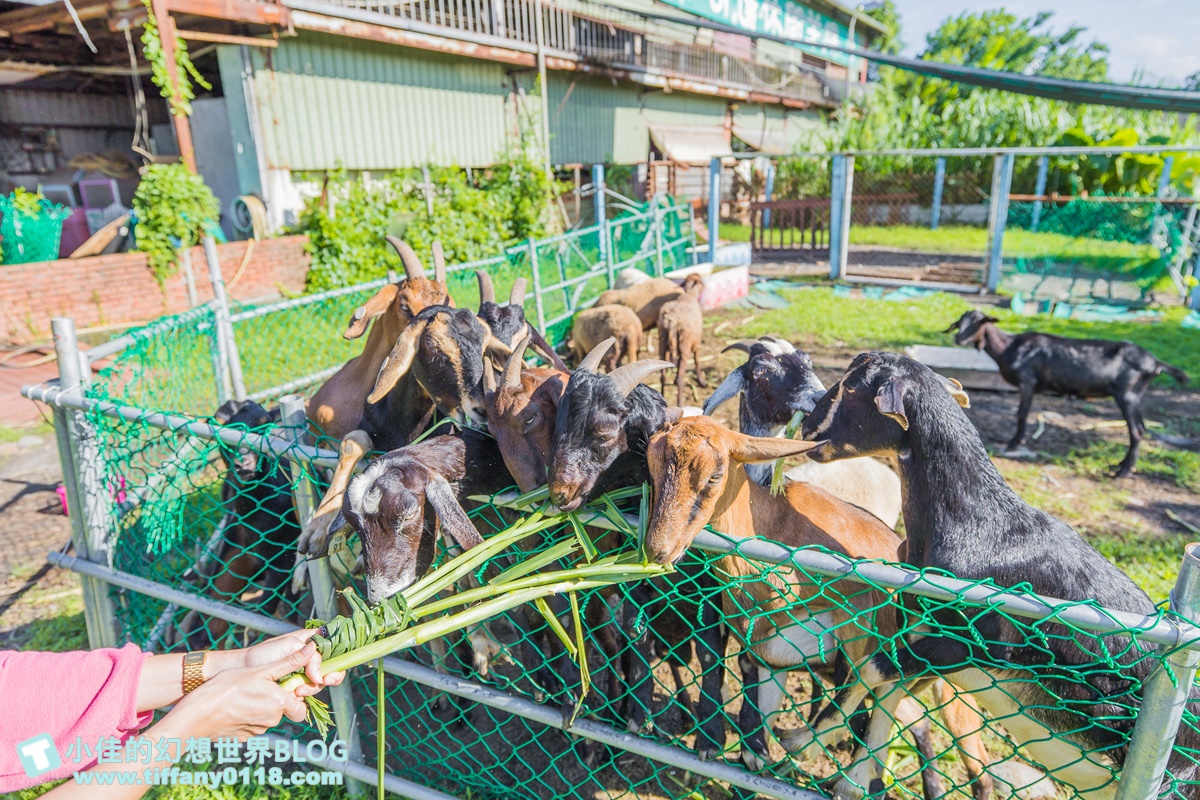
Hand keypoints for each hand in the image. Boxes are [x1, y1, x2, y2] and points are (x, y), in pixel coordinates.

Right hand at [159, 645, 318, 740]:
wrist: (197, 715)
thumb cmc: (227, 688)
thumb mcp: (259, 670)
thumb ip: (288, 663)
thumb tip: (312, 650)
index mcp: (279, 703)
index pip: (300, 706)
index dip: (294, 695)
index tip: (282, 685)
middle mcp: (272, 721)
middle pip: (282, 709)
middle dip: (274, 699)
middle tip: (257, 686)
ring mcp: (257, 731)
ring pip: (266, 716)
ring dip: (260, 706)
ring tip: (241, 694)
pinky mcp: (243, 738)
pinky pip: (251, 725)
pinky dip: (246, 716)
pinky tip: (233, 707)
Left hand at [217, 630, 345, 696]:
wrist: (243, 671)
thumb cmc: (263, 653)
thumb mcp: (290, 645)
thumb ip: (310, 657)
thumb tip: (321, 676)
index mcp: (311, 643)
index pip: (334, 649)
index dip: (338, 660)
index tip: (331, 671)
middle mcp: (309, 658)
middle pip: (331, 669)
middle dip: (327, 678)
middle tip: (319, 682)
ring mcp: (303, 674)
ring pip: (318, 684)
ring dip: (311, 689)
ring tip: (297, 690)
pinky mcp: (295, 688)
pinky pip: (306, 694)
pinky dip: (302, 697)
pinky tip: (293, 696)